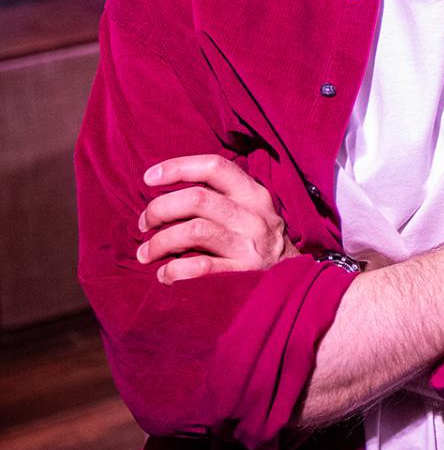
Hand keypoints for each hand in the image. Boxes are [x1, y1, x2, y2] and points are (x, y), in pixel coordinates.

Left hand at [137, 154, 292, 284]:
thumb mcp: (250, 212)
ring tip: (146, 253)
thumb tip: (166, 193)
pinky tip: (165, 275)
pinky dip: (174, 270)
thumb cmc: (257, 243)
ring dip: (160, 241)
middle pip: (197, 199)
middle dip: (159, 209)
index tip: (148, 178)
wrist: (293, 282)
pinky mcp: (243, 273)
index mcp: (253, 194)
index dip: (178, 167)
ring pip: (194, 230)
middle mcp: (253, 216)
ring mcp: (250, 244)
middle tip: (144, 224)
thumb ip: (220, 199)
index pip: (215, 167)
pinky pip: (200, 267)